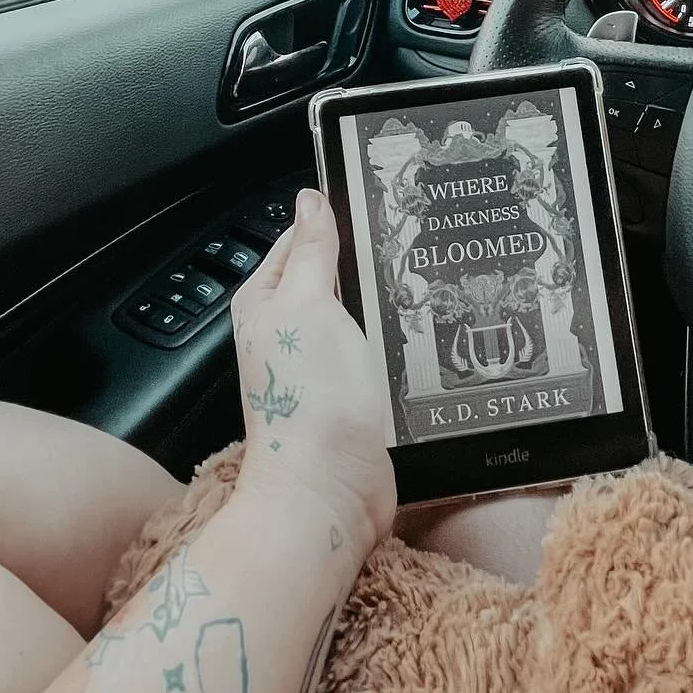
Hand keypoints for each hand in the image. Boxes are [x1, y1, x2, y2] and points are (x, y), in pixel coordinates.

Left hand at [230, 188, 395, 562]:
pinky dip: (397, 342)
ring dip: (388, 304)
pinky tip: (425, 333)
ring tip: (427, 282)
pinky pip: (377, 354)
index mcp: (265, 301)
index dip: (337, 218)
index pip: (301, 238)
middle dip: (370, 262)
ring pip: (361, 315)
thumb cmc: (310, 404)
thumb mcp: (310, 305)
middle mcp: (287, 332)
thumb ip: (313, 251)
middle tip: (413, 241)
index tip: (380, 201)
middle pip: (333, 276)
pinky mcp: (350, 396)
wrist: (329, 493)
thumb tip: (310, 199)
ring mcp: (319, 366)